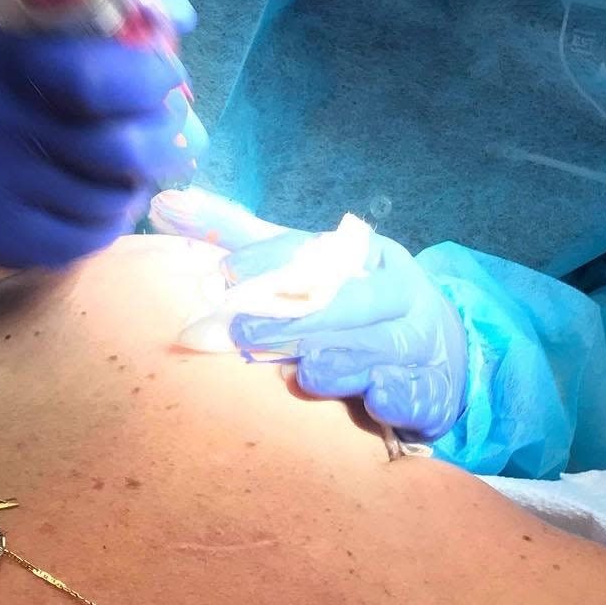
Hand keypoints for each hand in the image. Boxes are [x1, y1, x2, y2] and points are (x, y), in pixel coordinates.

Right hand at [0, 0, 205, 268]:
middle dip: (165, 139)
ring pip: (112, 200)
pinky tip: (102, 193)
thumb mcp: (53, 7)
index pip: (95, 80)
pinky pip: (90, 239)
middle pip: (119, 151)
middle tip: (169, 127)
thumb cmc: (16, 64)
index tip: (168, 76)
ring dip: (140, 180)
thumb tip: (179, 16)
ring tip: (131, 160)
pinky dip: (112, 217)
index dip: (151, 81)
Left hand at [153, 189, 467, 441]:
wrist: (437, 351)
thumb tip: (168, 205)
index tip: (226, 274)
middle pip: (351, 303)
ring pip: (381, 350)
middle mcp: (399, 294)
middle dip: (297, 320)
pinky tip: (380, 399)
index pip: (317, 254)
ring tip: (306, 370)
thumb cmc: (356, 304)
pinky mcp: (431, 390)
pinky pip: (419, 393)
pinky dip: (402, 395)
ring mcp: (418, 343)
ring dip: (345, 360)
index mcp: (371, 256)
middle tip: (242, 334)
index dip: (272, 261)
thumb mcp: (313, 267)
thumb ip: (248, 244)